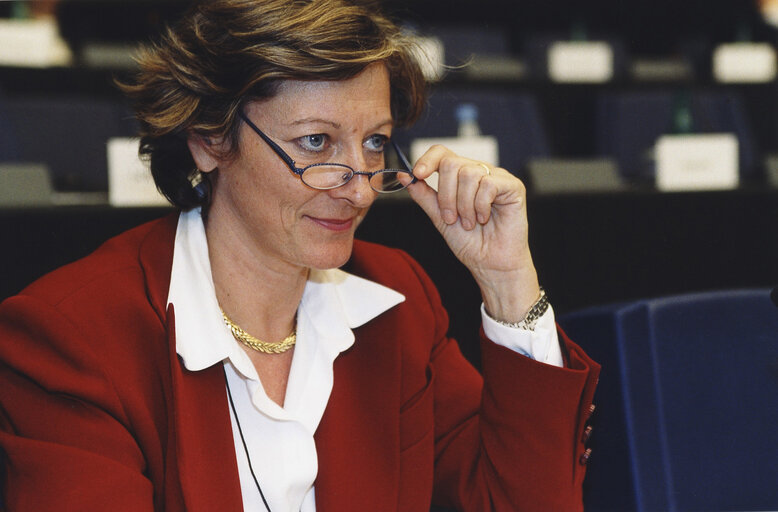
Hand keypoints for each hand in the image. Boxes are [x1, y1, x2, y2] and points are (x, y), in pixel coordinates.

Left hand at [403, 145, 540, 321]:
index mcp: (460, 177)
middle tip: (451, 218)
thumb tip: (404, 175)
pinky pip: (488, 184)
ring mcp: (496, 177)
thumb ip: (424, 195)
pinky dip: (480, 206)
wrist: (490, 264)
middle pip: (452, 163)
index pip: (442, 152)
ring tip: (470, 223)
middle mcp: (478, 172)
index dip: (428, 160)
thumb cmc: (469, 242)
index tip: (418, 175)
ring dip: (464, 205)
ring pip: (469, 174)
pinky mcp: (513, 186)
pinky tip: (483, 219)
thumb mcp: (439, 217)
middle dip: (446, 195)